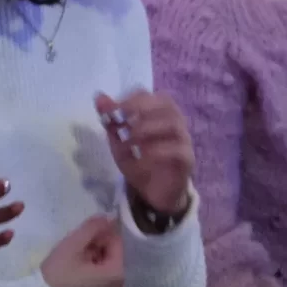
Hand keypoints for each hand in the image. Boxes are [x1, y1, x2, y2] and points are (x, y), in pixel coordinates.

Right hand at [41, 214, 124, 286]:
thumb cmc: (56, 276)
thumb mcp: (71, 246)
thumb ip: (93, 228)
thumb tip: (110, 217)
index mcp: (117, 274)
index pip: (115, 243)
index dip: (98, 237)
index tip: (79, 241)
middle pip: (112, 263)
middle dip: (96, 255)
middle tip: (72, 257)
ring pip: (107, 280)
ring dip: (95, 273)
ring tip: (72, 275)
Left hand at [96, 90, 193, 224]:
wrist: (153, 192)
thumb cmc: (139, 161)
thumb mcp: (119, 141)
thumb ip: (111, 120)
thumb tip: (99, 97)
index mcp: (157, 113)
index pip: (148, 94)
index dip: (130, 99)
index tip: (113, 112)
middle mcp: (174, 121)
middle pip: (166, 102)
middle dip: (141, 107)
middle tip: (123, 121)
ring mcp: (183, 139)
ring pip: (174, 123)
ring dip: (148, 128)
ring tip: (130, 139)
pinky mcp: (187, 159)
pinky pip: (178, 149)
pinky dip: (158, 150)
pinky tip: (142, 157)